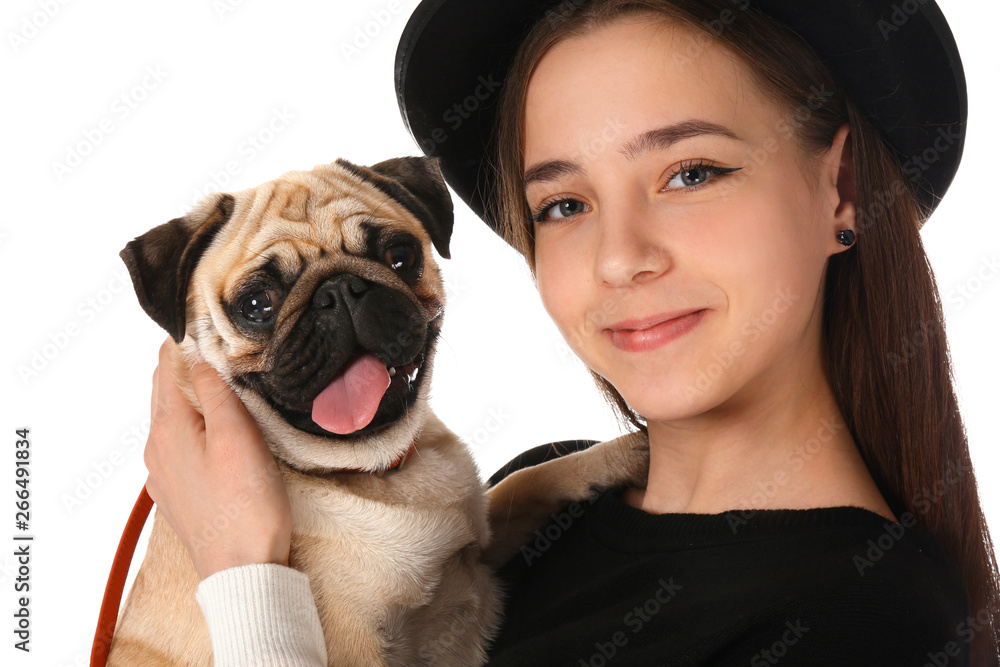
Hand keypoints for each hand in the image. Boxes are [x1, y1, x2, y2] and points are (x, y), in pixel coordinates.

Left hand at [143, 337, 291, 578]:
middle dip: (185, 369)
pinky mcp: (178, 496)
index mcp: (168, 429)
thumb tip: (198, 359)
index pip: (164, 370)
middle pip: (165, 395)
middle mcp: (157, 450)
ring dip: (192, 400)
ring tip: (220, 384)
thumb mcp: (237, 437)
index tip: (198, 322)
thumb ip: (216, 393)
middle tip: (214, 346)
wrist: (243, 570)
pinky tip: (217, 432)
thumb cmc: (246, 505)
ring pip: (173, 423)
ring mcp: (165, 476)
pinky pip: (181, 449)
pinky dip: (195, 429)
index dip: (179, 343)